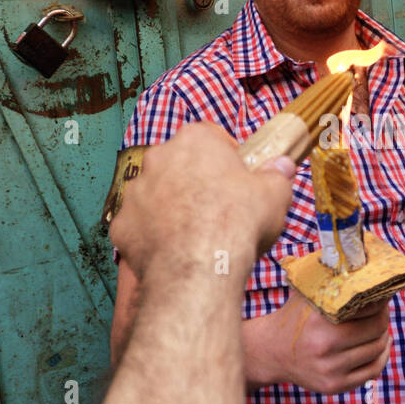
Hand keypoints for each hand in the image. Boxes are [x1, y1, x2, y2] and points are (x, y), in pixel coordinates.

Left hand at [109, 122, 295, 282]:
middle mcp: (158, 158)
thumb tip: (283, 166)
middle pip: (178, 164)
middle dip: (194, 181)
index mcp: (194, 140)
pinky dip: (153, 237)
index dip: (226, 157)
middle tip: (218, 208)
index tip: (237, 177)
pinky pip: (139, 227)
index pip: (210, 136)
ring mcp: (135, 192)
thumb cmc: (238, 221)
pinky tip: (173, 252)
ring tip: (195, 235)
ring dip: (171, 208)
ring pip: (155, 195)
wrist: (199, 267)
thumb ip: (277, 174)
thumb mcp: (275, 194)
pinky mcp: (122, 225)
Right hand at [250, 291, 392, 394]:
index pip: (367, 306)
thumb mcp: (307, 294)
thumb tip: (365, 264)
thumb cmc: (295, 317)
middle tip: (381, 309)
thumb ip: (331, 279)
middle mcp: (324, 346)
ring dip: (384, 335)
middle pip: (377, 328)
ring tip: (379, 326)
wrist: (271, 352)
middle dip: (383, 316)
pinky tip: (379, 344)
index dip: (379, 298)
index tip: (380, 292)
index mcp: (319, 319)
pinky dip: (382, 356)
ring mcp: (330, 369)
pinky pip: (373, 370)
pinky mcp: (335, 386)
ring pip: (378, 349)